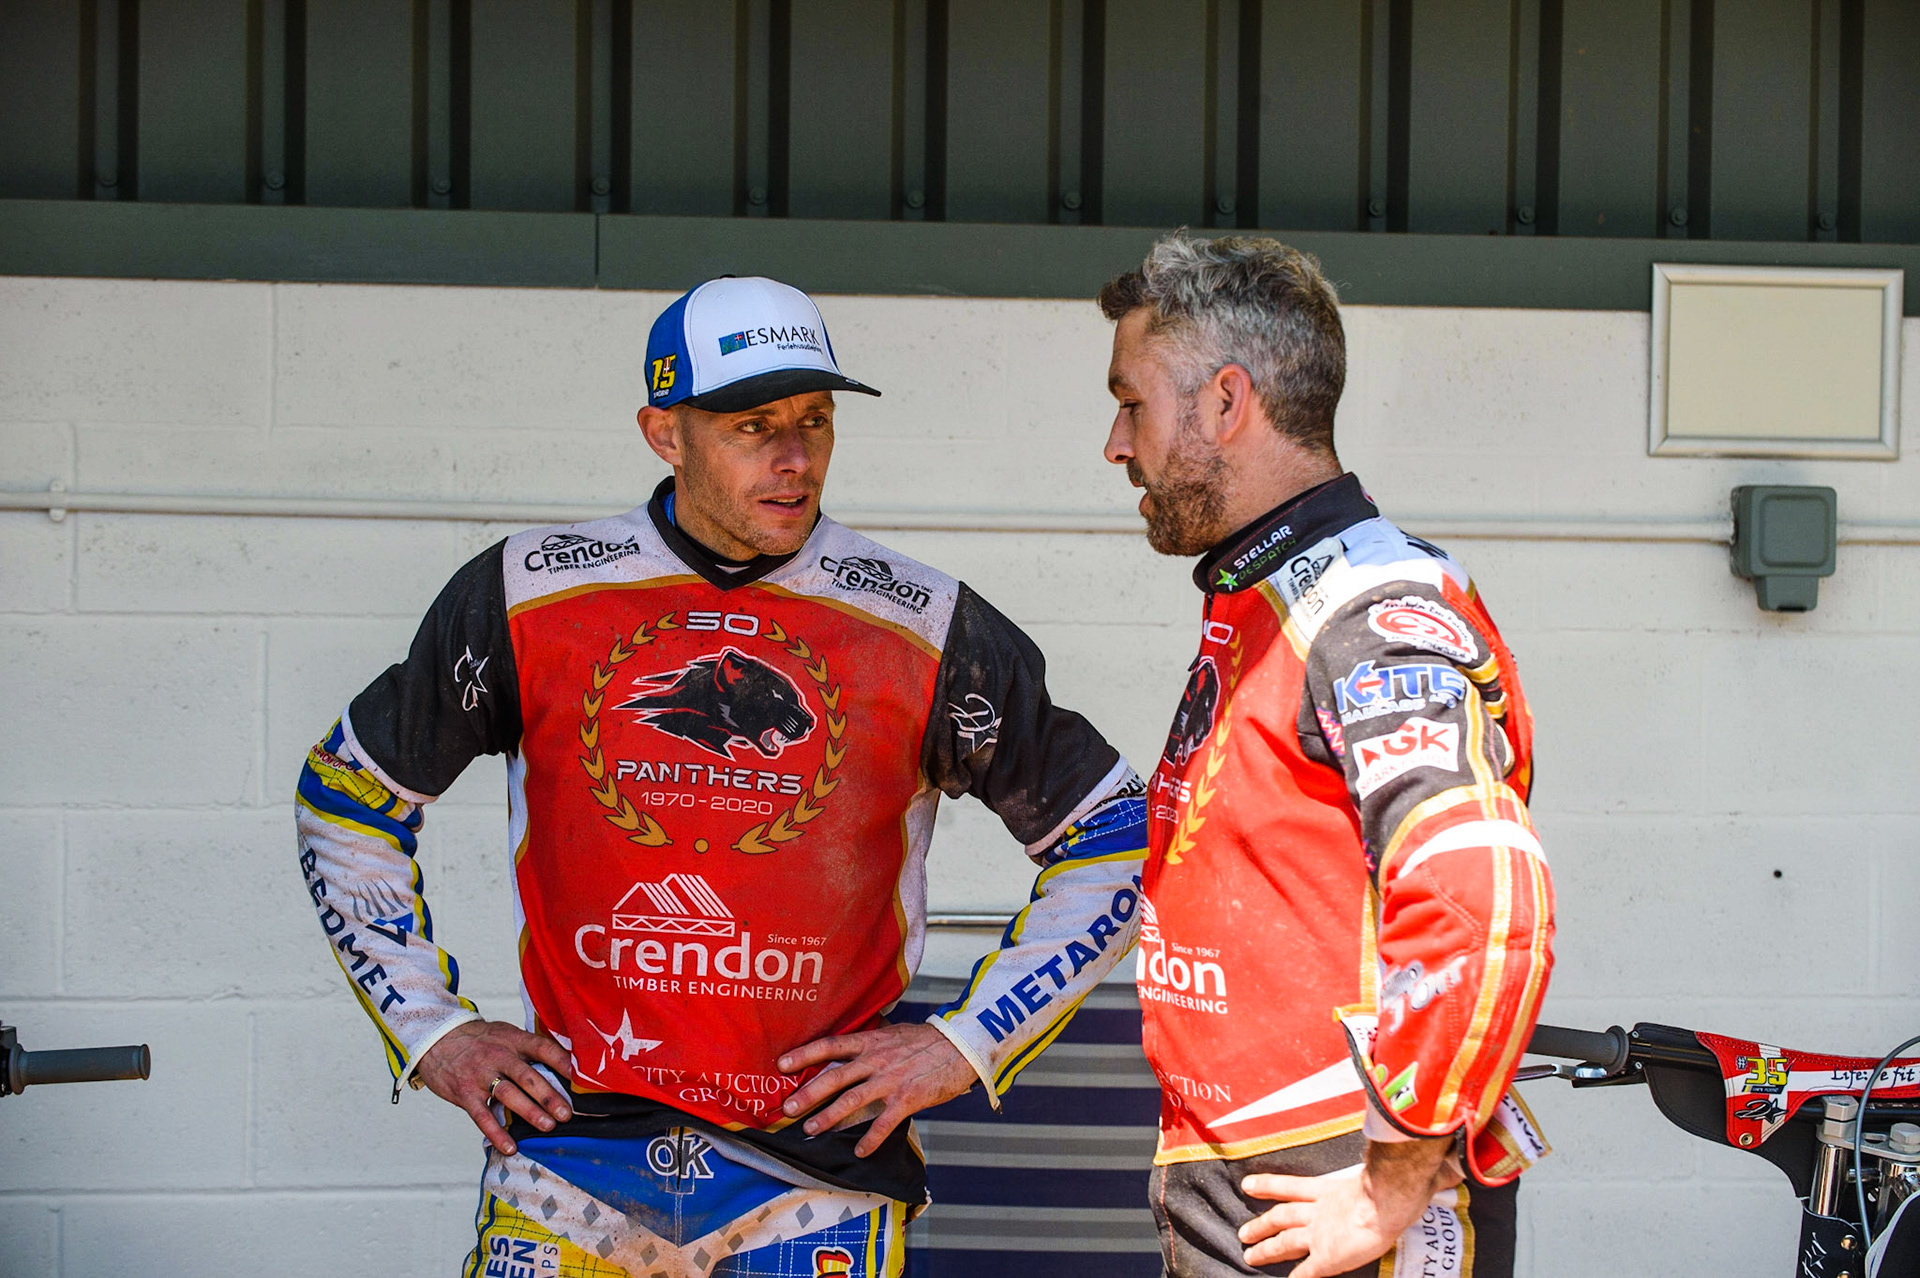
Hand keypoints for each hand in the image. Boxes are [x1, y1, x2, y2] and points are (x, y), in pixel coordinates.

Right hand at [414, 1019, 573, 1155]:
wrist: (436, 1039)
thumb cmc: (478, 1039)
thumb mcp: (505, 1033)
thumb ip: (528, 1047)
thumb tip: (564, 1061)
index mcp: (513, 1039)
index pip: (542, 1048)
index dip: (562, 1061)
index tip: (579, 1077)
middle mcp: (498, 1056)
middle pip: (527, 1076)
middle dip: (549, 1096)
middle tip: (566, 1113)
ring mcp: (481, 1076)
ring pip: (508, 1095)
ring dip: (530, 1112)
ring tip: (548, 1126)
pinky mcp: (465, 1094)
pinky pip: (482, 1116)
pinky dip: (496, 1134)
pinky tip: (510, 1147)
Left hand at [776, 1023, 977, 1156]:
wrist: (963, 1046)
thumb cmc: (930, 1040)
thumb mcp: (896, 1034)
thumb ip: (873, 1043)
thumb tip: (851, 1050)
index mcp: (872, 1042)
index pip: (831, 1045)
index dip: (804, 1054)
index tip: (781, 1065)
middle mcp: (877, 1060)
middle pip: (835, 1077)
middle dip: (808, 1093)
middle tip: (788, 1107)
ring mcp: (892, 1080)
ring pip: (853, 1100)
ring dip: (829, 1117)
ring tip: (811, 1130)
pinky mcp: (908, 1098)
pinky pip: (884, 1123)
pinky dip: (870, 1139)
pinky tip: (859, 1151)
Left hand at [1237, 1136, 1458, 1276]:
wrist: (1392, 1199)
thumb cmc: (1396, 1180)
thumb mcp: (1389, 1167)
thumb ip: (1402, 1165)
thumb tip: (1435, 1158)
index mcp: (1330, 1189)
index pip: (1293, 1187)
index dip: (1269, 1185)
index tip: (1249, 1185)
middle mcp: (1319, 1211)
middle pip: (1281, 1216)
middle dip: (1261, 1224)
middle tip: (1242, 1230)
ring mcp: (1320, 1234)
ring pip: (1284, 1242)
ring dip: (1265, 1248)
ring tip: (1248, 1254)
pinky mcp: (1327, 1258)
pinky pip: (1307, 1273)